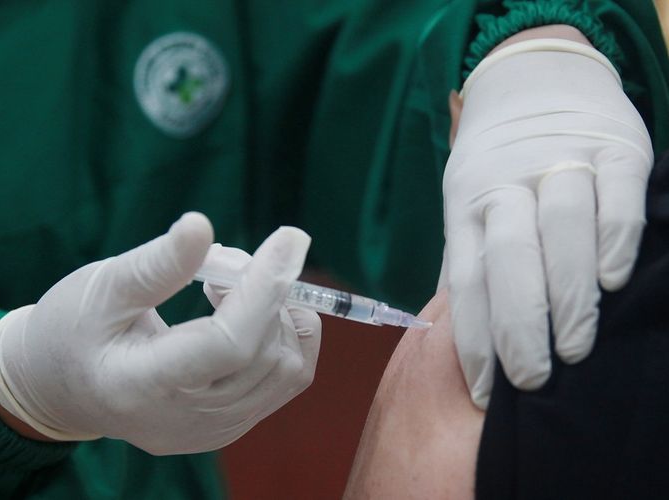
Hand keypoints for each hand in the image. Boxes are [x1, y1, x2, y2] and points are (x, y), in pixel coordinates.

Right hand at [0, 212, 320, 454]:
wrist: (60, 388)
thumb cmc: (72, 330)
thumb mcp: (102, 287)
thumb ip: (156, 263)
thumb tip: (202, 224)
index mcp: (142, 386)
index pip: (229, 344)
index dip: (264, 288)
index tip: (289, 237)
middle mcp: (186, 420)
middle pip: (264, 355)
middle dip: (265, 293)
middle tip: (223, 265)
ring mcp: (212, 431)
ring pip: (286, 370)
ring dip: (277, 314)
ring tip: (226, 288)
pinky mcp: (228, 427)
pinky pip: (284, 382)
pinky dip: (283, 337)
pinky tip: (246, 313)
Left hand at [442, 33, 652, 407]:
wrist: (532, 79)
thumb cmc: (496, 165)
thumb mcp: (468, 206)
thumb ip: (472, 262)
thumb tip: (463, 336)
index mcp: (466, 205)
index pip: (466, 278)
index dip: (475, 338)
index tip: (487, 391)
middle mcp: (505, 183)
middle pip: (509, 255)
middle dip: (519, 324)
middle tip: (533, 379)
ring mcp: (558, 160)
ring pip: (561, 226)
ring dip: (568, 291)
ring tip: (575, 347)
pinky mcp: (612, 145)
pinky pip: (615, 193)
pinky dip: (614, 237)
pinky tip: (612, 280)